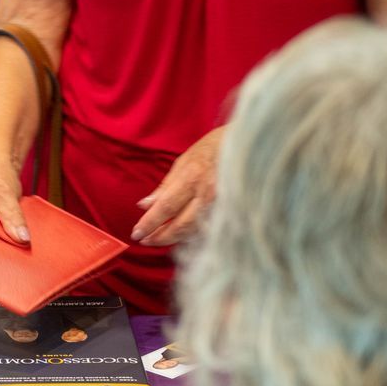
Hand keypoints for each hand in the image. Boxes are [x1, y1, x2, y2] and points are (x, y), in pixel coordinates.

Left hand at [131, 126, 223, 245]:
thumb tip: (144, 205)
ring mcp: (224, 205)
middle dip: (160, 237)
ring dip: (176, 238)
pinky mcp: (234, 212)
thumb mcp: (184, 161)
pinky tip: (183, 235)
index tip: (136, 234)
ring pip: (196, 231)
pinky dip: (194, 234)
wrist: (249, 145)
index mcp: (193, 178)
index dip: (150, 223)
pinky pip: (210, 229)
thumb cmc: (213, 148)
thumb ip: (165, 186)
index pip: (166, 208)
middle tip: (145, 241)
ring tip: (160, 238)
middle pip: (181, 225)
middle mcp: (209, 195)